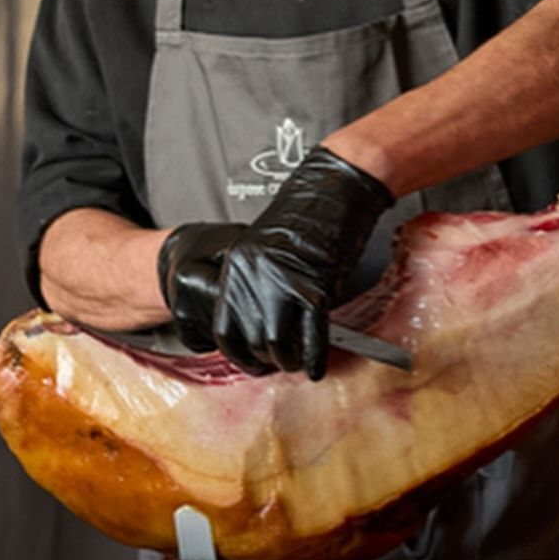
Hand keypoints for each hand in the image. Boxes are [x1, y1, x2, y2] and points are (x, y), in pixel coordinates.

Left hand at [158, 147, 393, 379]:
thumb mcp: (267, 255)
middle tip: (282, 363)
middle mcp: (251, 277)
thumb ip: (260, 289)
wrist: (334, 191)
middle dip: (267, 361)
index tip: (253, 364)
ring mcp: (281, 283)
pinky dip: (314, 359)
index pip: (223, 329)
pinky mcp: (314, 288)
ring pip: (274, 344)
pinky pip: (310, 337)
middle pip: (249, 341)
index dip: (238, 355)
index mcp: (234, 268)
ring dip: (288, 362)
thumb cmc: (308, 221)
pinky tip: (318, 368)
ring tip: (299, 363)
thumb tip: (266, 334)